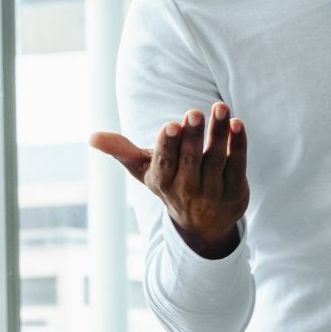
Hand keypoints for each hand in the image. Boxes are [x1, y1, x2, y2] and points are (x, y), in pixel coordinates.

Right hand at [90, 102, 248, 259]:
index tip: (171, 125)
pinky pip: (237, 165)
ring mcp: (212, 193)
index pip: (164, 164)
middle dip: (192, 136)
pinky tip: (237, 124)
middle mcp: (187, 190)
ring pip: (216, 160)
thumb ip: (121, 151)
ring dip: (218, 133)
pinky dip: (238, 145)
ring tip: (220, 107)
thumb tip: (92, 137)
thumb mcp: (144, 170)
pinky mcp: (235, 191)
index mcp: (162, 182)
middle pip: (190, 160)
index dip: (168, 145)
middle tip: (195, 112)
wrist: (203, 224)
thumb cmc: (170, 183)